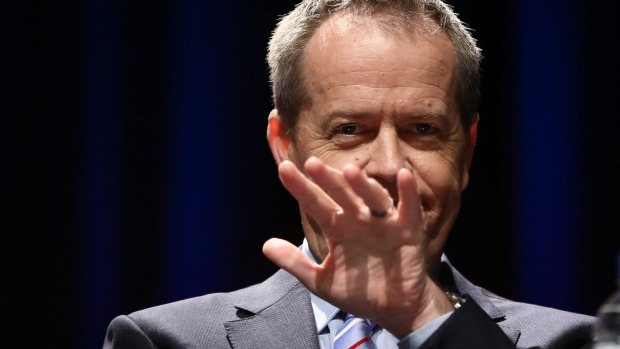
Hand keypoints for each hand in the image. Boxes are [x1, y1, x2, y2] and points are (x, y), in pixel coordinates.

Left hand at [263, 157, 452, 337]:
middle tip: (312, 164)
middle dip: (328, 180)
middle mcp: (359, 220)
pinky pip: (409, 210)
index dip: (301, 188)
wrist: (396, 311)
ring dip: (363, 184)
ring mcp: (384, 223)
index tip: (284, 169)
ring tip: (350, 170)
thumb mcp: (322, 281)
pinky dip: (407, 193)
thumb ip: (296, 263)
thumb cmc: (360, 292)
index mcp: (338, 228)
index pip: (316, 204)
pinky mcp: (408, 231)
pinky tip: (403, 175)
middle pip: (342, 194)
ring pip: (372, 198)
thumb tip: (265, 245)